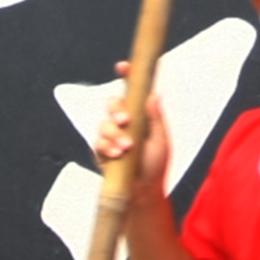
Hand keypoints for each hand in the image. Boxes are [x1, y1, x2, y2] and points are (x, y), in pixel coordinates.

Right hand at [87, 63, 173, 194]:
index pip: (131, 92)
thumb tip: (154, 95)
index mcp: (139, 115)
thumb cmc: (155, 166)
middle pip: (112, 103)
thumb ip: (156, 119)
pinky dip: (107, 147)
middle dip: (116, 109)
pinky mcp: (100, 151)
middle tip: (125, 121)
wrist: (144, 192)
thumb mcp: (161, 141)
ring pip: (104, 124)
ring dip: (114, 135)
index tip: (123, 67)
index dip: (126, 77)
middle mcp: (123, 123)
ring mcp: (110, 137)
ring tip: (127, 148)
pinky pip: (98, 143)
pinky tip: (117, 155)